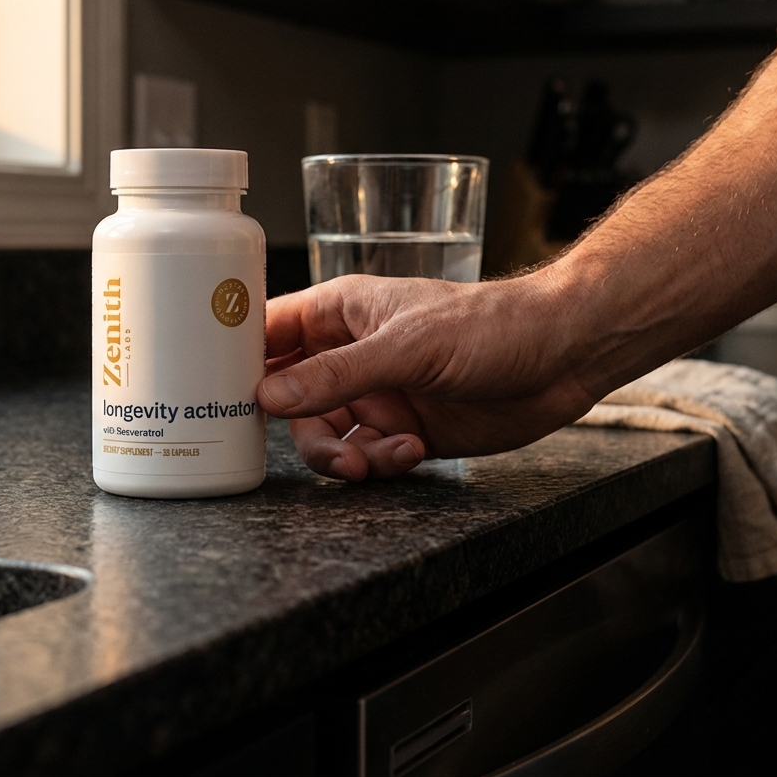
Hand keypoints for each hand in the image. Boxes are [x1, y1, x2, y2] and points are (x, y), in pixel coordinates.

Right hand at [257, 273, 595, 481]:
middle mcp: (353, 354)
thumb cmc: (491, 324)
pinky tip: (412, 450)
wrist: (561, 357)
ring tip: (374, 458)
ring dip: (343, 454)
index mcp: (342, 313)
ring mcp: (378, 394)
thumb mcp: (408, 346)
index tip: (215, 391)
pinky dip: (381, 463)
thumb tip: (268, 397)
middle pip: (290, 399)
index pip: (269, 332)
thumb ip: (337, 375)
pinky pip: (368, 456)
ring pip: (327, 435)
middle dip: (303, 430)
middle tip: (327, 448)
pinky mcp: (404, 430)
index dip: (238, 360)